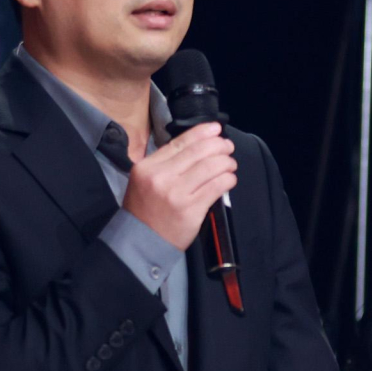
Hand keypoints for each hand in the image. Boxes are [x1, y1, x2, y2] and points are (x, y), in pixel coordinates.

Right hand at [121, 123, 236, 250]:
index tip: (216, 128)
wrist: (141, 242)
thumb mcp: (145, 180)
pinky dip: (227, 179)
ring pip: (210, 167)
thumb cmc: (146, 209)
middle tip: (228, 147)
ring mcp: (176, 194)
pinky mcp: (191, 209)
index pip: (180, 142)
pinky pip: (216, 187)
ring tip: (230, 164)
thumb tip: (199, 144)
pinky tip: (229, 179)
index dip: (202, 132)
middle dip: (219, 145)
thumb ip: (166, 162)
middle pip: (198, 152)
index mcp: (148, 166)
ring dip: (226, 162)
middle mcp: (161, 177)